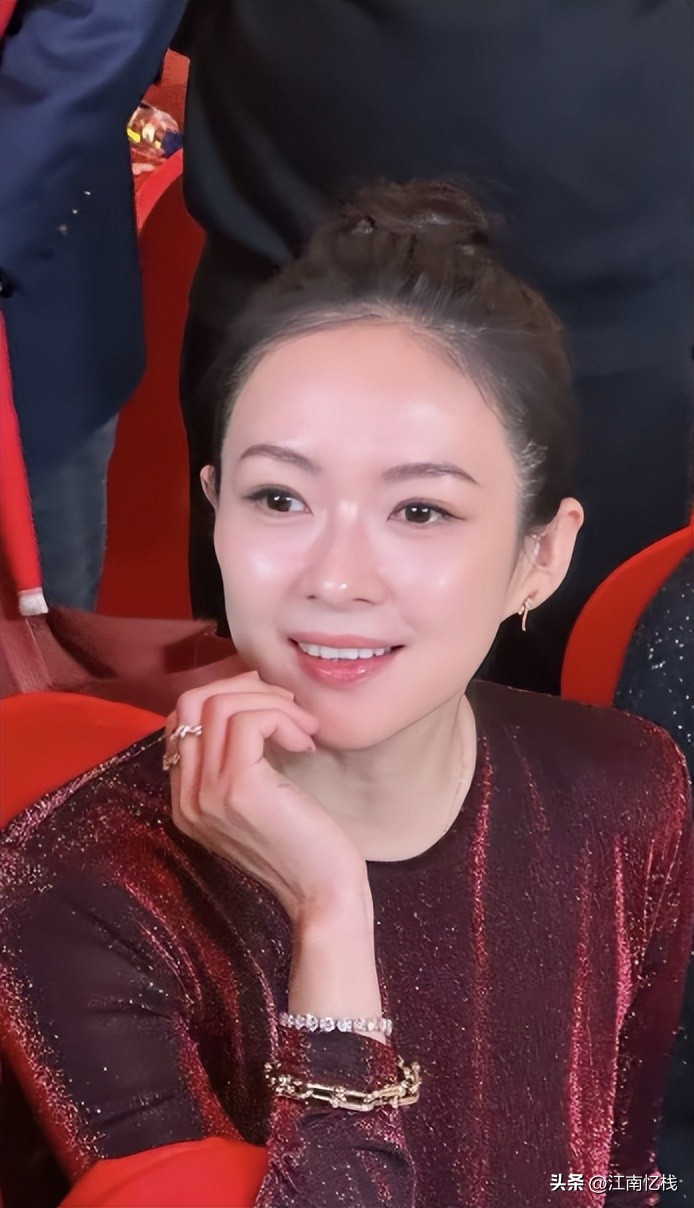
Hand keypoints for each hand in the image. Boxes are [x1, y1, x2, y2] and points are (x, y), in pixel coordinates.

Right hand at [166, 672, 368, 925]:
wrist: (324, 896)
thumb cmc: (305, 845)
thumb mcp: (262, 797)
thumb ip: (241, 759)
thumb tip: (251, 697)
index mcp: (186, 800)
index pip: (181, 719)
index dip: (227, 696)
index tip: (272, 705)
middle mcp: (186, 797)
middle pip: (190, 702)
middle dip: (243, 687)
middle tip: (288, 704)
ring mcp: (206, 793)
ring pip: (219, 705)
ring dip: (271, 702)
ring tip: (304, 726)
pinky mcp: (237, 788)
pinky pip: (248, 720)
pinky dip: (282, 717)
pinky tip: (306, 742)